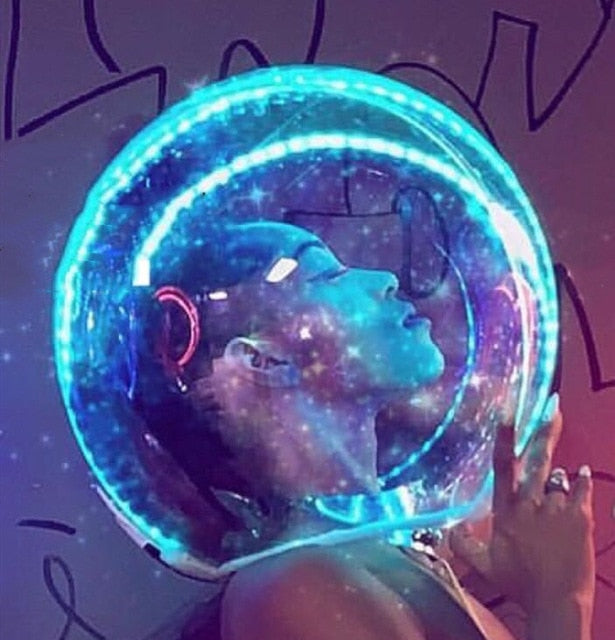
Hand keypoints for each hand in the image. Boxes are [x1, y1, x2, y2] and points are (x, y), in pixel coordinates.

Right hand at [449, 395, 595, 616]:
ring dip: (558, 475)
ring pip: (559, 477)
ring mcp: (558, 508)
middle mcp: (531, 502)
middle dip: (544, 430)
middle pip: (537, 460)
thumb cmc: (519, 584)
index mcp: (507, 510)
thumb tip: (449, 530)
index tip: (507, 413)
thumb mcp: (484, 565)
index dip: (505, 437)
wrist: (558, 602)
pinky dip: (583, 481)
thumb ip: (464, 544)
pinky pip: (583, 490)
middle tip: (552, 405)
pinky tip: (582, 474)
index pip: (502, 466)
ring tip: (559, 477)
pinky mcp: (581, 518)